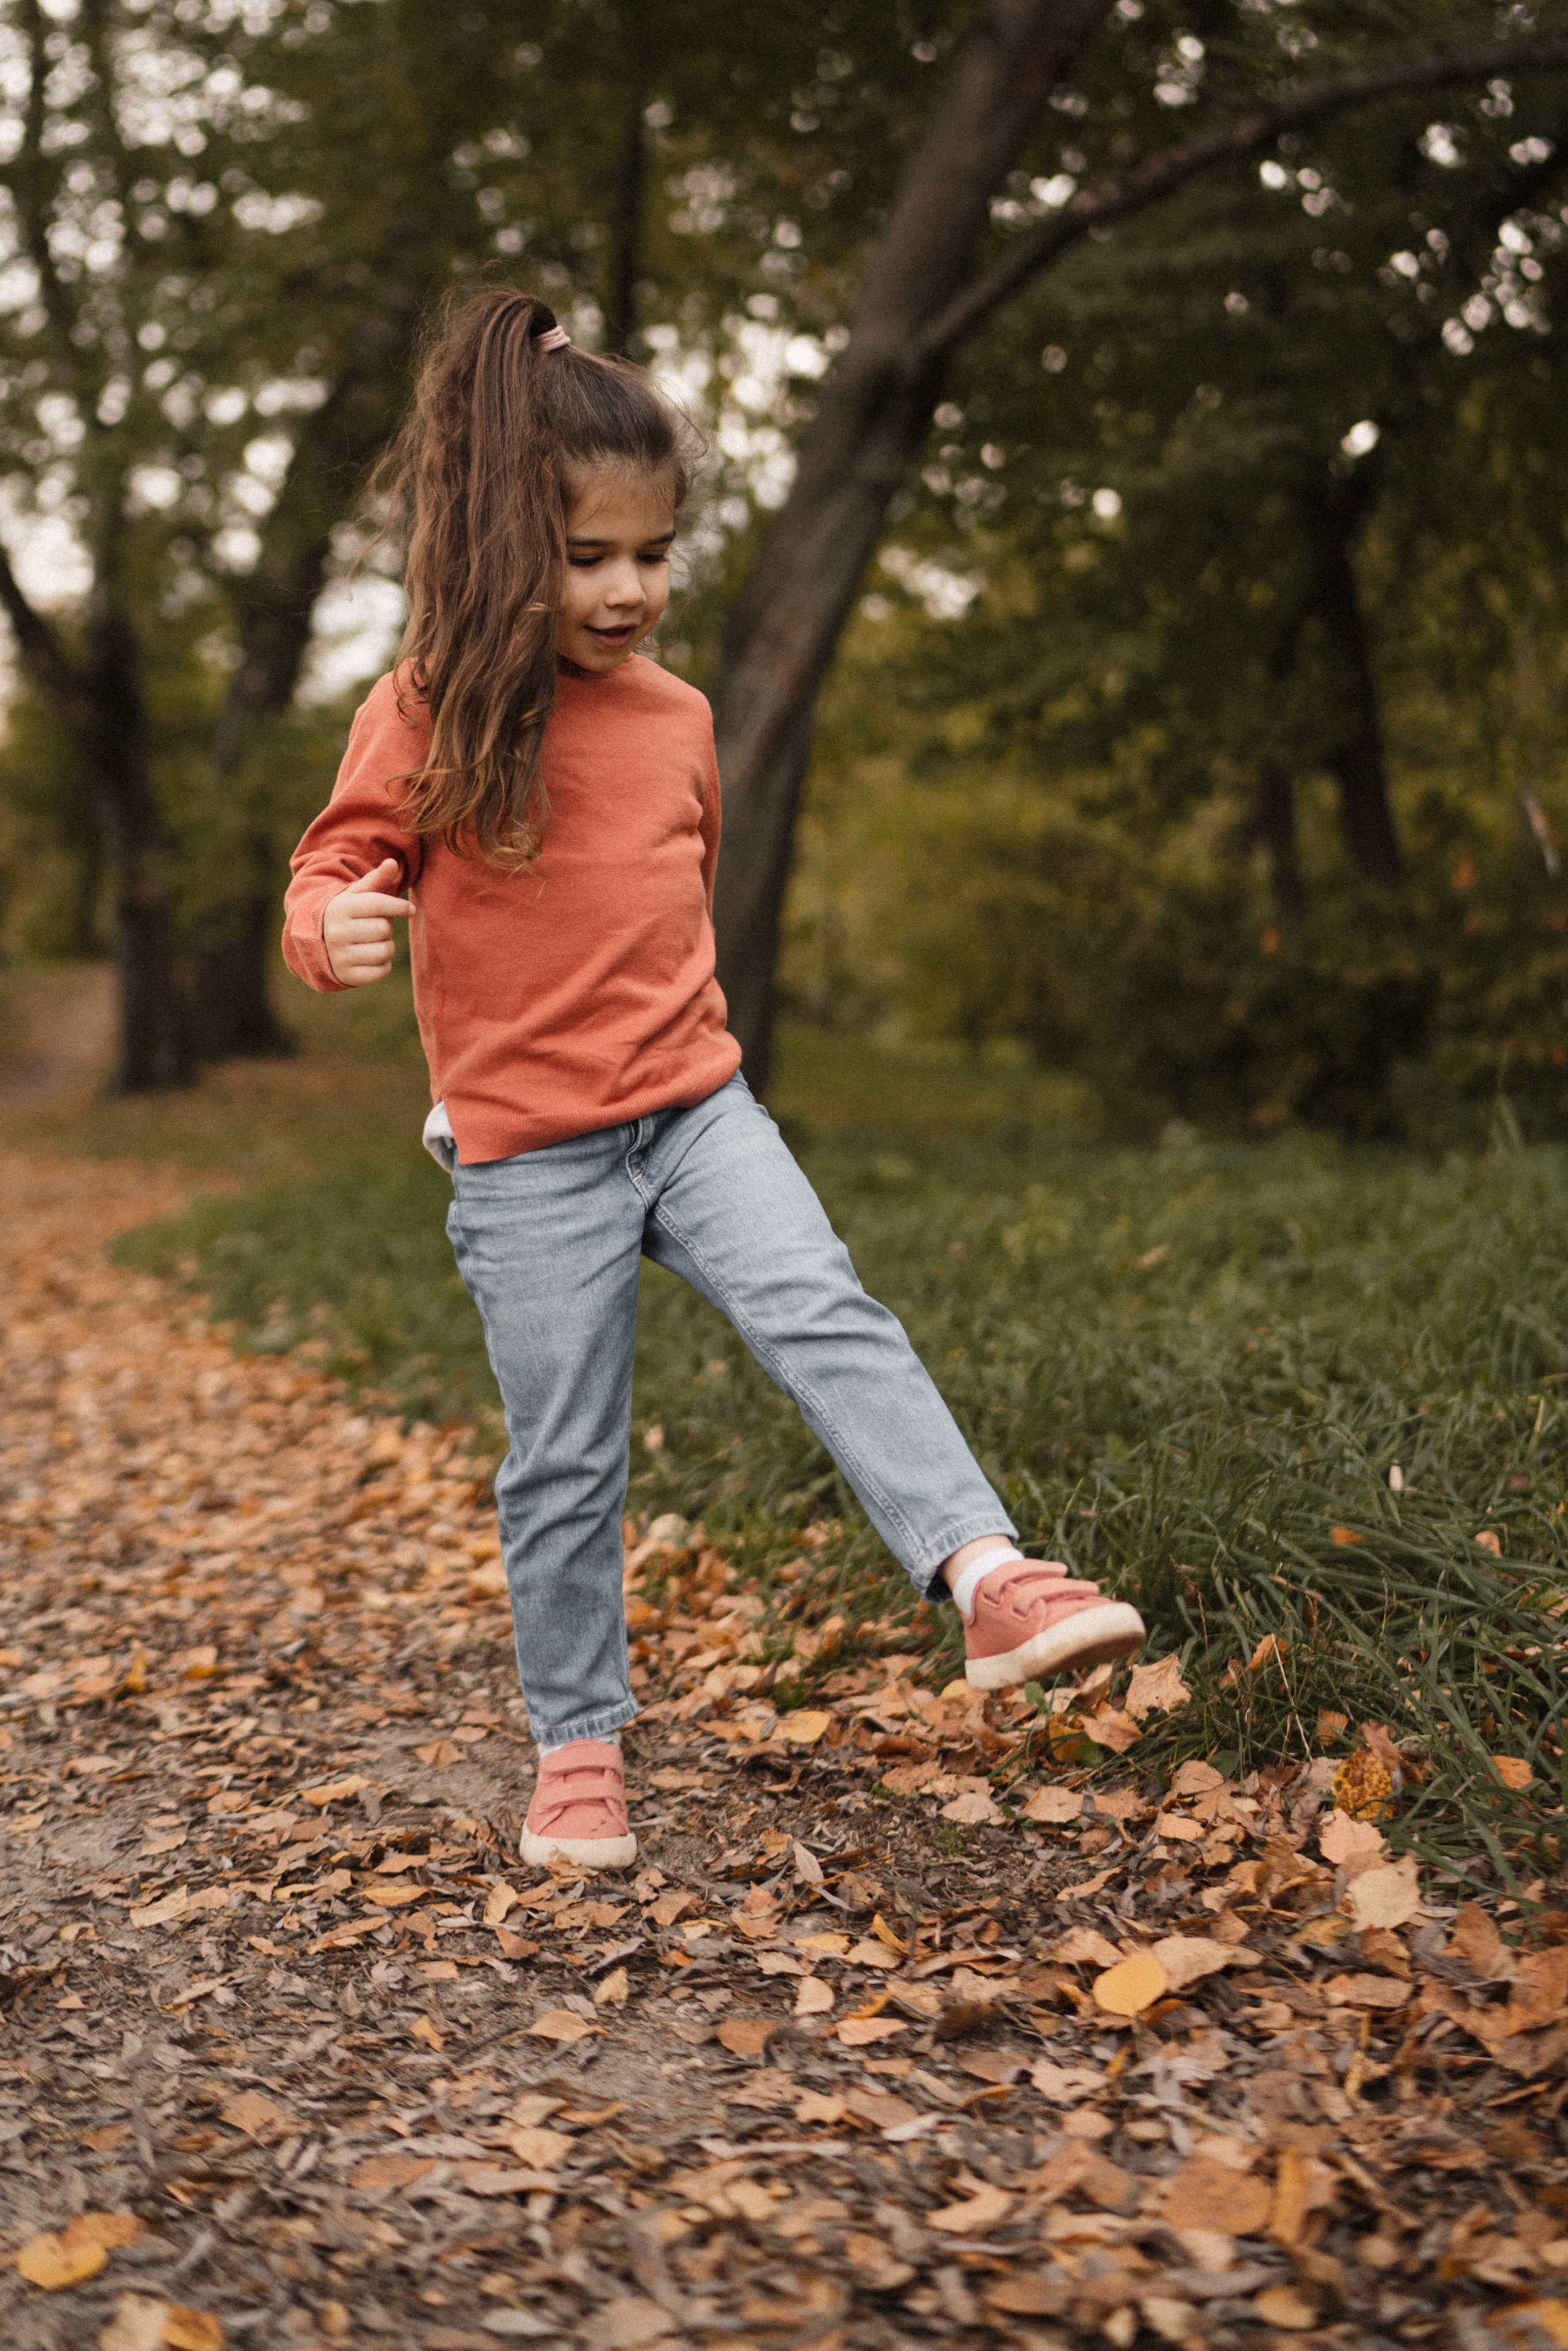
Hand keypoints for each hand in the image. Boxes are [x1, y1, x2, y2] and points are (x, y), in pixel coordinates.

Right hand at [323, 856, 411, 985]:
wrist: (320, 943)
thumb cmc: (348, 913)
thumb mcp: (357, 894)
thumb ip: (377, 879)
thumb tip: (392, 863)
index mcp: (340, 908)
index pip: (378, 905)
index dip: (399, 906)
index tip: (410, 909)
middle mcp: (337, 933)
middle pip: (384, 929)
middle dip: (386, 927)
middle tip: (374, 927)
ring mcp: (341, 956)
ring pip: (385, 951)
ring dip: (386, 946)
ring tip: (373, 942)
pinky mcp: (348, 976)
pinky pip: (382, 971)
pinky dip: (383, 965)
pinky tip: (370, 957)